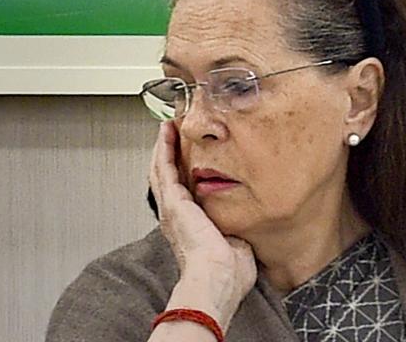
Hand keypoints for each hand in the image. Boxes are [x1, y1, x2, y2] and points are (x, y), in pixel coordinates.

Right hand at [149, 121, 256, 329]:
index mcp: (190, 227)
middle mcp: (176, 217)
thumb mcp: (236, 245)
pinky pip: (164, 168)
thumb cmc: (228, 274)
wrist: (217, 278)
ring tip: (166, 127)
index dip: (181, 172)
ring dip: (163, 147)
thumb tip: (245, 229)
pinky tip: (165, 132)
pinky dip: (163, 149)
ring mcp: (172, 208)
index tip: (186, 155)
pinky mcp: (173, 202)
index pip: (182, 192)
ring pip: (161, 169)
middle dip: (168, 153)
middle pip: (166, 177)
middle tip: (171, 132)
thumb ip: (237, 232)